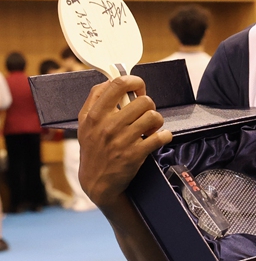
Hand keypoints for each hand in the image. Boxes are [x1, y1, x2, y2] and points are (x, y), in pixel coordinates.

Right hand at [77, 76, 171, 209]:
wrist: (97, 181)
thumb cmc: (94, 149)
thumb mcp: (85, 123)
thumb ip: (96, 100)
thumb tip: (113, 79)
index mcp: (94, 114)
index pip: (117, 84)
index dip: (134, 81)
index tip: (138, 86)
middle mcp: (107, 125)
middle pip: (142, 100)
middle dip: (149, 105)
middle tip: (145, 113)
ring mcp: (122, 140)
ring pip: (153, 116)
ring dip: (157, 121)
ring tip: (151, 127)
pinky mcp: (135, 154)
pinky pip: (161, 136)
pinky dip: (164, 136)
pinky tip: (158, 138)